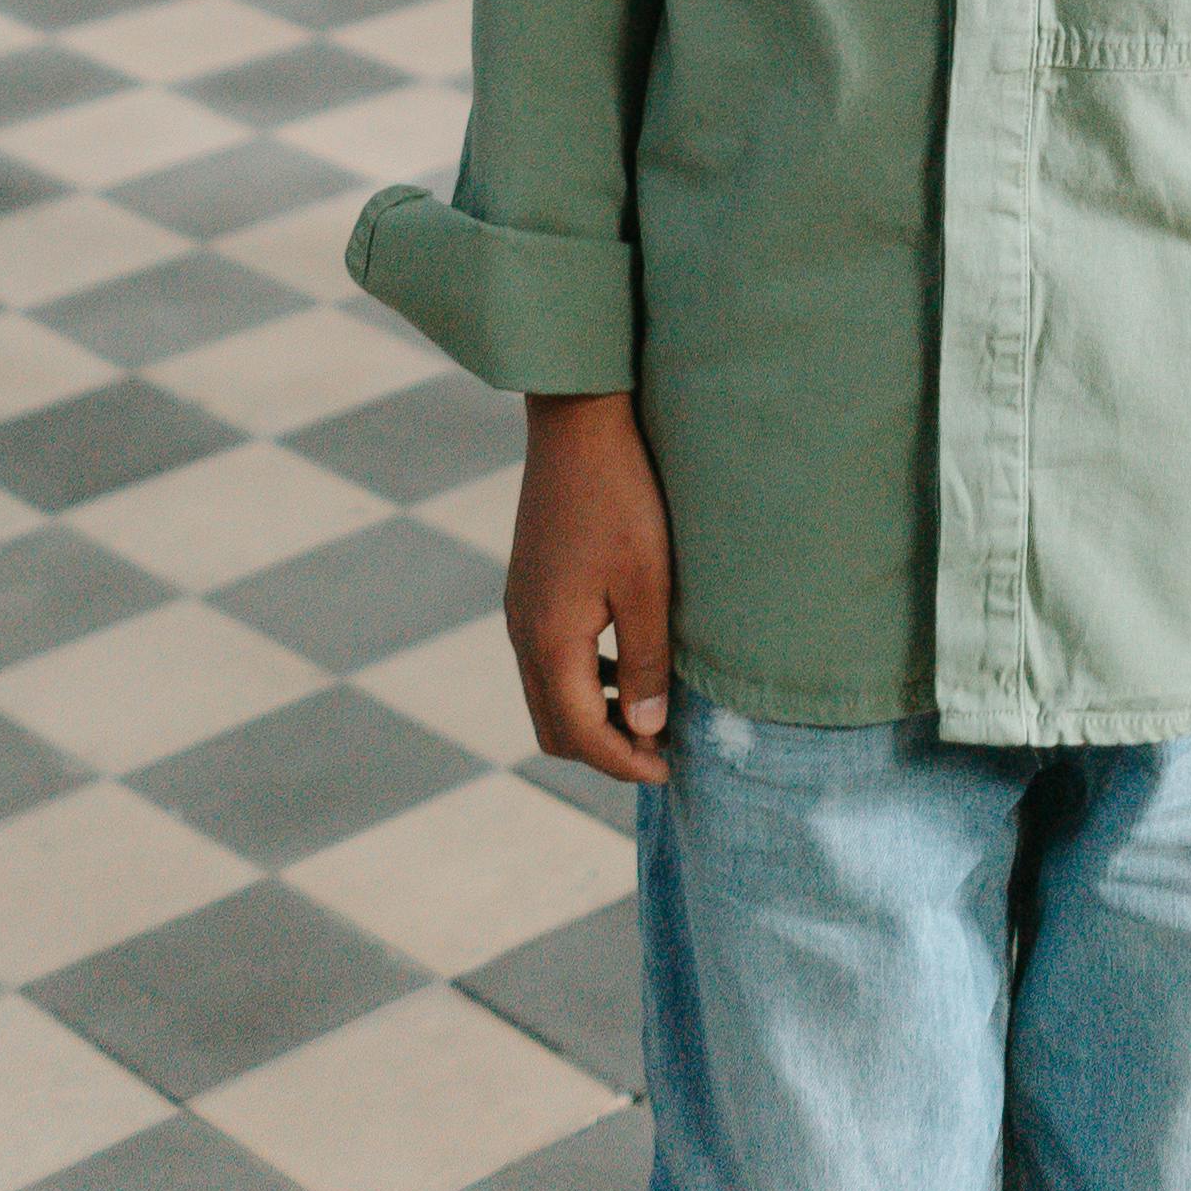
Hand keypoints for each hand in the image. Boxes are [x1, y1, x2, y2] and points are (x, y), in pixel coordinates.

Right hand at [507, 389, 675, 776]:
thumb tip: (646, 730)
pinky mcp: (529, 589)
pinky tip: (627, 661)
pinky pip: (548, 661)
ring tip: (651, 709)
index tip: (669, 768)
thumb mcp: (647, 583)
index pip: (581, 735)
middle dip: (605, 749)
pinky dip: (584, 681)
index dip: (624, 763)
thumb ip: (646, 661)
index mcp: (550, 642)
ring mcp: (521, 610)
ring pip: (549, 696)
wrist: (577, 423)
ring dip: (594, 716)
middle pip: (555, 728)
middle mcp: (524, 635)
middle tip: (660, 747)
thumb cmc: (621, 499)